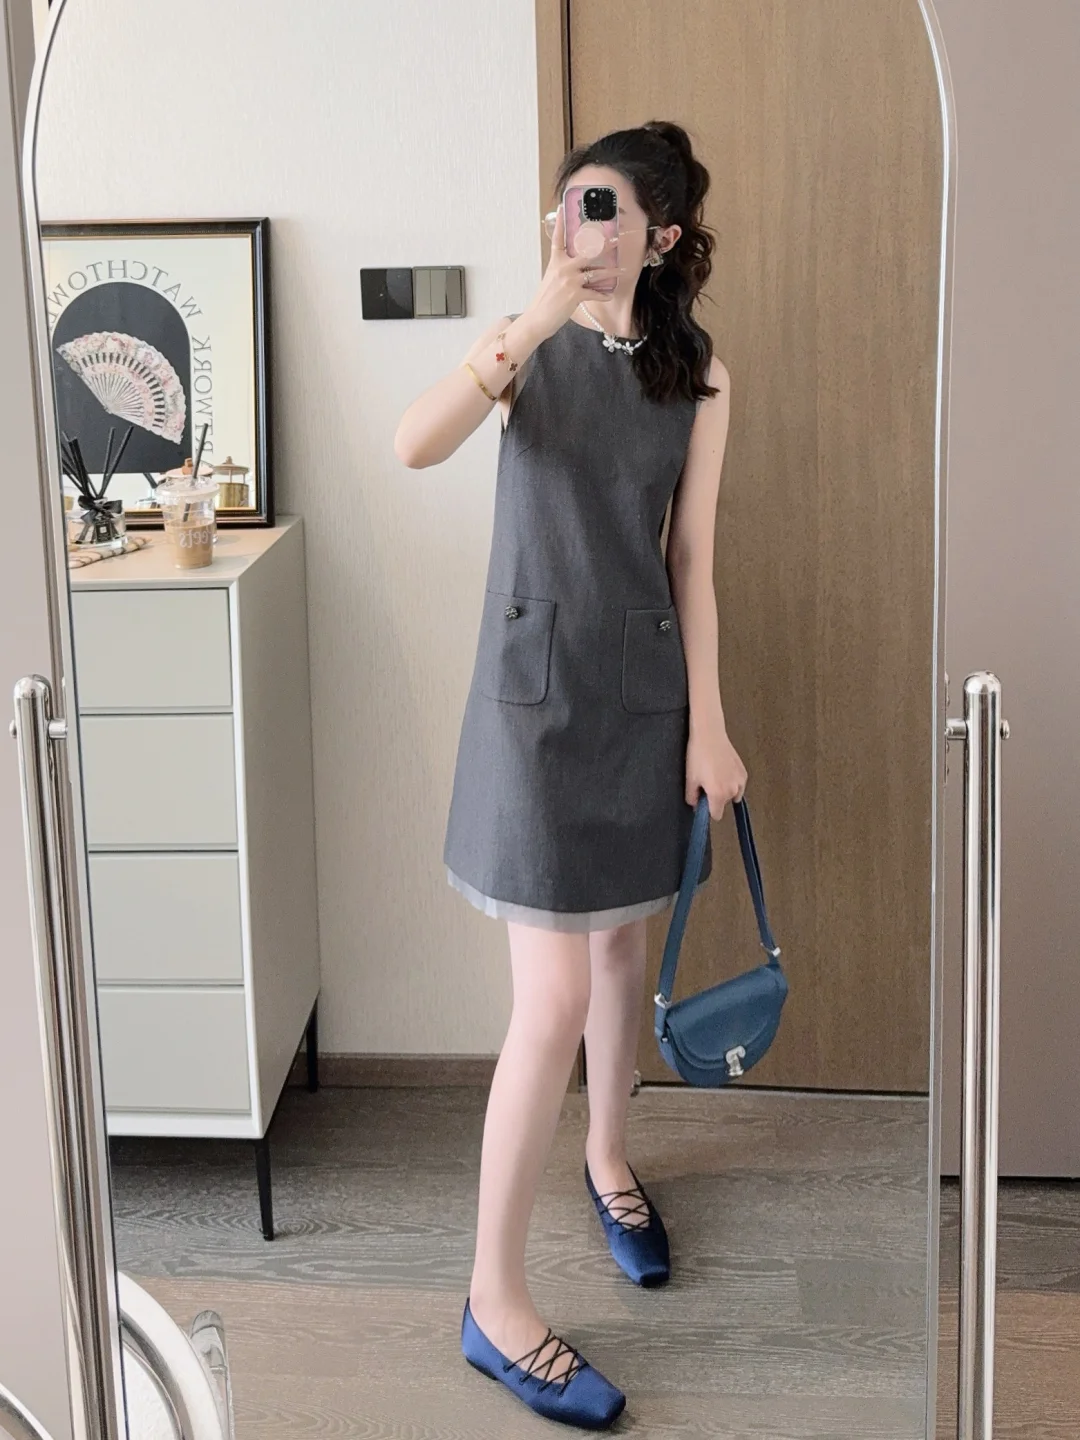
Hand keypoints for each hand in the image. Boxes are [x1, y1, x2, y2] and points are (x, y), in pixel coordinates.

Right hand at [521, 203, 624, 343]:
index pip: (558, 239)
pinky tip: (609, 295)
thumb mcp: (551, 279)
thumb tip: (579, 268)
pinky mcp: (575, 295)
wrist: (537, 319)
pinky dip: (603, 294)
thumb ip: (563, 270)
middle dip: (604, 245)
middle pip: (586, 252)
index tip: (562, 207)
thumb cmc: (545, 300)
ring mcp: (570, 281)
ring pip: (596, 273)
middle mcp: (563, 268)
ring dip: (611, 272)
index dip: (560, 222)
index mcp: (555, 262)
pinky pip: (595, 293)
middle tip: (616, 239)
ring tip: (621, 271)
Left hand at [685, 720, 747, 820]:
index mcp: (718, 794)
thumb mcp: (689, 779)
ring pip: (731, 795)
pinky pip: (738, 785)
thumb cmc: (699, 754)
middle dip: (715, 798)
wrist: (709, 734)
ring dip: (724, 789)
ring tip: (713, 774)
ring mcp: (740, 781)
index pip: (716, 815)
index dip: (707, 810)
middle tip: (705, 782)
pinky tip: (722, 770)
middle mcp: (732, 790)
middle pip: (723, 804)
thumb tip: (695, 805)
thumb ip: (692, 798)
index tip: (703, 803)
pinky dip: (731, 781)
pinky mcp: (743, 772)